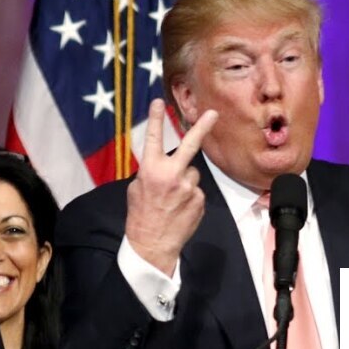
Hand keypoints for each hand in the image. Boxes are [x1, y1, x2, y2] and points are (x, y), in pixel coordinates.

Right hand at [125, 99, 217, 276]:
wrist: (152, 245)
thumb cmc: (140, 217)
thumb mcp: (135, 190)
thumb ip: (149, 174)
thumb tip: (160, 167)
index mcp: (150, 170)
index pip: (153, 139)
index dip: (156, 119)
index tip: (158, 102)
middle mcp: (171, 175)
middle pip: (190, 145)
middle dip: (202, 127)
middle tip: (213, 113)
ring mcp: (188, 188)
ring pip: (191, 174)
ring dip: (184, 182)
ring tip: (173, 200)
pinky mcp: (200, 200)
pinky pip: (196, 191)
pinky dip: (190, 198)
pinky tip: (180, 209)